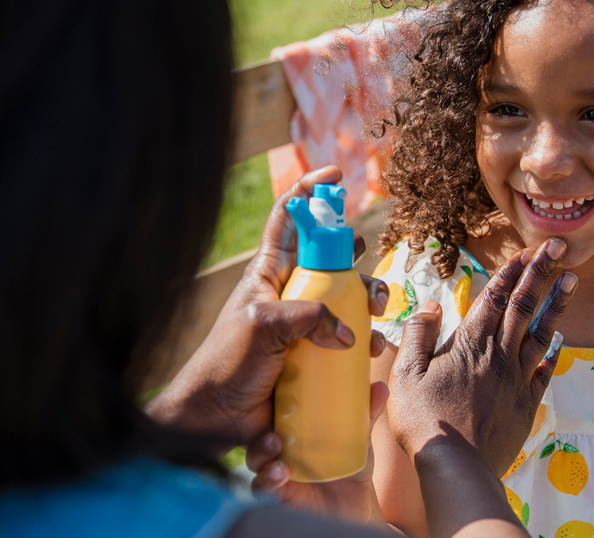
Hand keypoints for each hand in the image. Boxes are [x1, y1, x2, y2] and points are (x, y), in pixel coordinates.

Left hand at [146, 166, 389, 444]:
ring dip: (369, 302)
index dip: (311, 193)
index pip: (289, 220)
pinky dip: (367, 346)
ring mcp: (306, 326)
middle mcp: (291, 294)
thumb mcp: (262, 326)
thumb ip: (307, 317)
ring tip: (376, 316)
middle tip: (365, 263)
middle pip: (332, 258)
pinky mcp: (318, 357)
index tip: (335, 175)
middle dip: (356, 255)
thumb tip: (348, 334)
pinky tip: (374, 356)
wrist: (216, 419)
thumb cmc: (227, 364)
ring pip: (349, 300)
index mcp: (269, 273)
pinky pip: (351, 344)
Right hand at [244, 381, 390, 524]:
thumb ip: (366, 415)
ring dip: (261, 452)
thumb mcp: (358, 438)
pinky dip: (268, 480)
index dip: (267, 398)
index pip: (272, 409)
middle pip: (257, 430)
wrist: (355, 503)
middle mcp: (278, 446)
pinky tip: (281, 475)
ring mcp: (274, 469)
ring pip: (256, 458)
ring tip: (276, 449)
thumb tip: (381, 387)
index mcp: (292, 427)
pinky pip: (263, 486)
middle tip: (275, 430)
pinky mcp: (277, 493)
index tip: (274, 387)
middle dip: (261, 426)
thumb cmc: (349, 463)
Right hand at [388, 238, 575, 475]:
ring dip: (557, 303)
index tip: (527, 250)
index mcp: (470, 343)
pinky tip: (562, 340)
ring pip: (542, 333)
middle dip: (541, 272)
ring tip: (572, 279)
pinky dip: (554, 352)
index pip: (495, 297)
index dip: (511, 271)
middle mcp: (499, 355)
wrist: (456, 466)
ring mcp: (517, 379)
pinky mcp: (526, 404)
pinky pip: (545, 371)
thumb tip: (432, 305)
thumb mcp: (405, 374)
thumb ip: (418, 335)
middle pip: (524, 305)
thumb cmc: (424, 421)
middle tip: (558, 246)